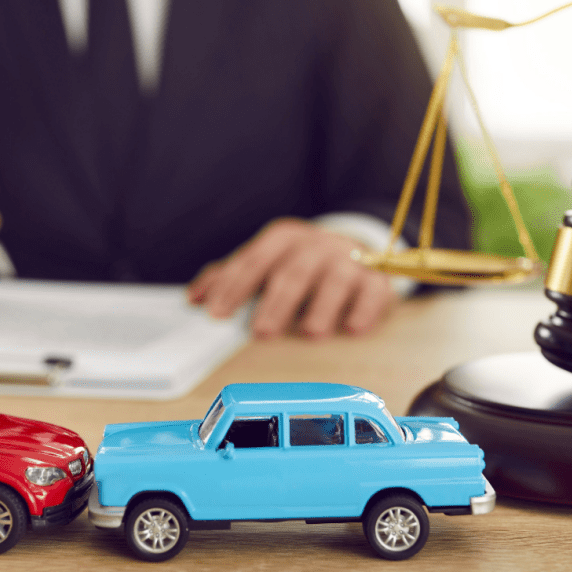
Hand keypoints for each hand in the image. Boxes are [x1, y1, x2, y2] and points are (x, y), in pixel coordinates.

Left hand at [188, 218, 396, 338]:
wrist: (358, 250)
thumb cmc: (301, 263)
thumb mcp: (266, 262)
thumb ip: (232, 278)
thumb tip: (194, 298)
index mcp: (284, 238)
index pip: (254, 261)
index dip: (234, 286)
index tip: (217, 313)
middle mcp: (316, 245)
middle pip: (293, 273)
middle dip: (276, 303)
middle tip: (261, 331)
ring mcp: (349, 260)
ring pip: (334, 281)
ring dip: (321, 308)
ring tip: (309, 332)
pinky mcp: (376, 279)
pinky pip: (372, 292)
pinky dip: (363, 310)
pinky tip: (352, 329)